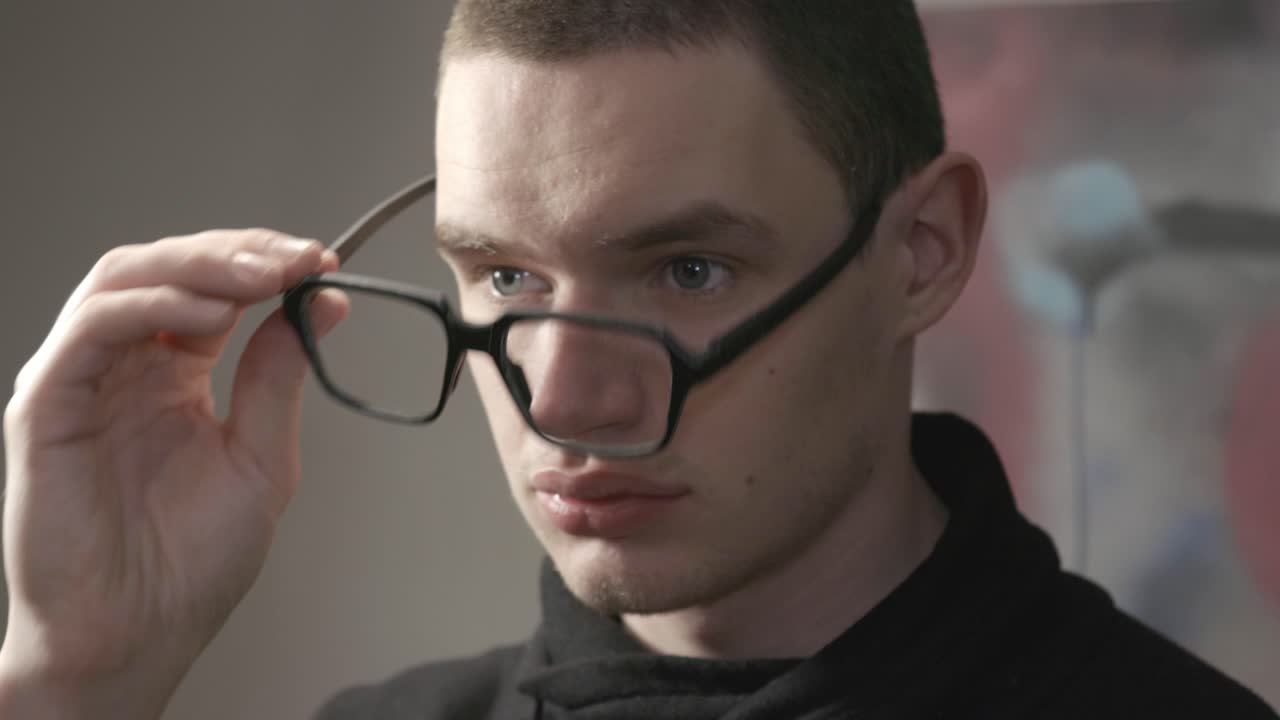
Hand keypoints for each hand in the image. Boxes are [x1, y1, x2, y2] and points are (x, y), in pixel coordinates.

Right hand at [0, 231, 346, 717]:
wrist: (138, 635)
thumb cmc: (190, 564)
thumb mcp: (261, 456)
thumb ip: (279, 376)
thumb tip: (325, 303)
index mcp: (173, 377)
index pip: (210, 288)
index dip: (263, 264)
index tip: (321, 260)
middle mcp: (124, 368)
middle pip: (167, 267)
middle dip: (237, 252)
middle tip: (296, 257)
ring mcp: (81, 380)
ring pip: (125, 279)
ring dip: (199, 265)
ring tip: (263, 275)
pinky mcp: (46, 405)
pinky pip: (92, 329)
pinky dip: (152, 306)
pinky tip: (212, 316)